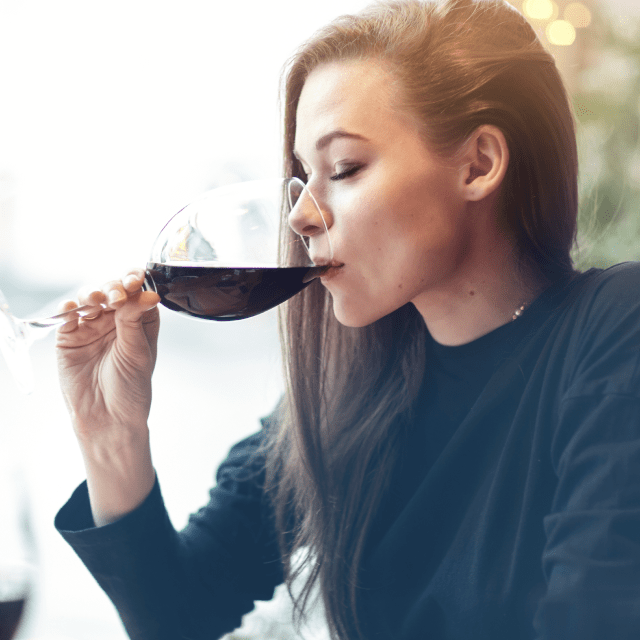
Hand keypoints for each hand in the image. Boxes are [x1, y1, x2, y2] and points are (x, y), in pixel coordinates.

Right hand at [56, 268, 160, 443]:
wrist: (107, 417)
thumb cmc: (130, 388)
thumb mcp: (138, 352)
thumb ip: (135, 321)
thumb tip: (146, 293)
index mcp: (139, 321)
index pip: (137, 292)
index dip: (135, 282)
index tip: (135, 279)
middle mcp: (116, 320)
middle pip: (112, 291)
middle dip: (113, 288)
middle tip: (116, 296)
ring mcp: (91, 327)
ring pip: (89, 299)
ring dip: (92, 294)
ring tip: (97, 299)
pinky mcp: (69, 337)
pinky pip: (67, 316)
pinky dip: (68, 309)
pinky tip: (74, 308)